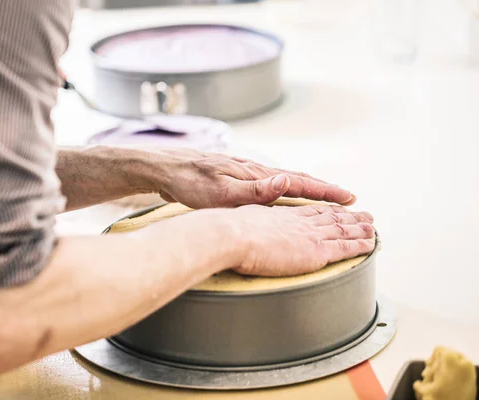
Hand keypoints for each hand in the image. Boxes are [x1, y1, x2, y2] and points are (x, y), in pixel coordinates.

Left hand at [153, 148, 355, 208]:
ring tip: (324, 197)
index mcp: (256, 174)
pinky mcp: (235, 178)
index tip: (349, 198)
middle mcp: (255, 171)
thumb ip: (255, 190)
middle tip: (347, 199)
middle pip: (297, 180)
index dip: (325, 192)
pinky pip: (270, 184)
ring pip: (284, 181)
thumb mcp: (221, 191)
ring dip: (307, 189)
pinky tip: (283, 195)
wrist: (165, 169)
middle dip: (323, 189)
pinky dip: (286, 190)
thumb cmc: (190, 183)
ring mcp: (245, 173)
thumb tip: (287, 181)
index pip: (299, 183)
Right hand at [229, 203, 374, 275]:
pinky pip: (345, 248)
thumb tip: (254, 223)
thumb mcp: (246, 219)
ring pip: (343, 230)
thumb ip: (258, 221)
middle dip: (349, 217)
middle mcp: (301, 222)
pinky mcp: (316, 251)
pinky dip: (360, 245)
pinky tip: (370, 243)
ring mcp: (310, 235)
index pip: (312, 212)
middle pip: (331, 218)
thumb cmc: (233, 231)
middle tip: (364, 216)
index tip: (337, 210)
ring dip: (360, 228)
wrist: (235, 235)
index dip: (327, 211)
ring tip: (372, 227)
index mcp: (284, 215)